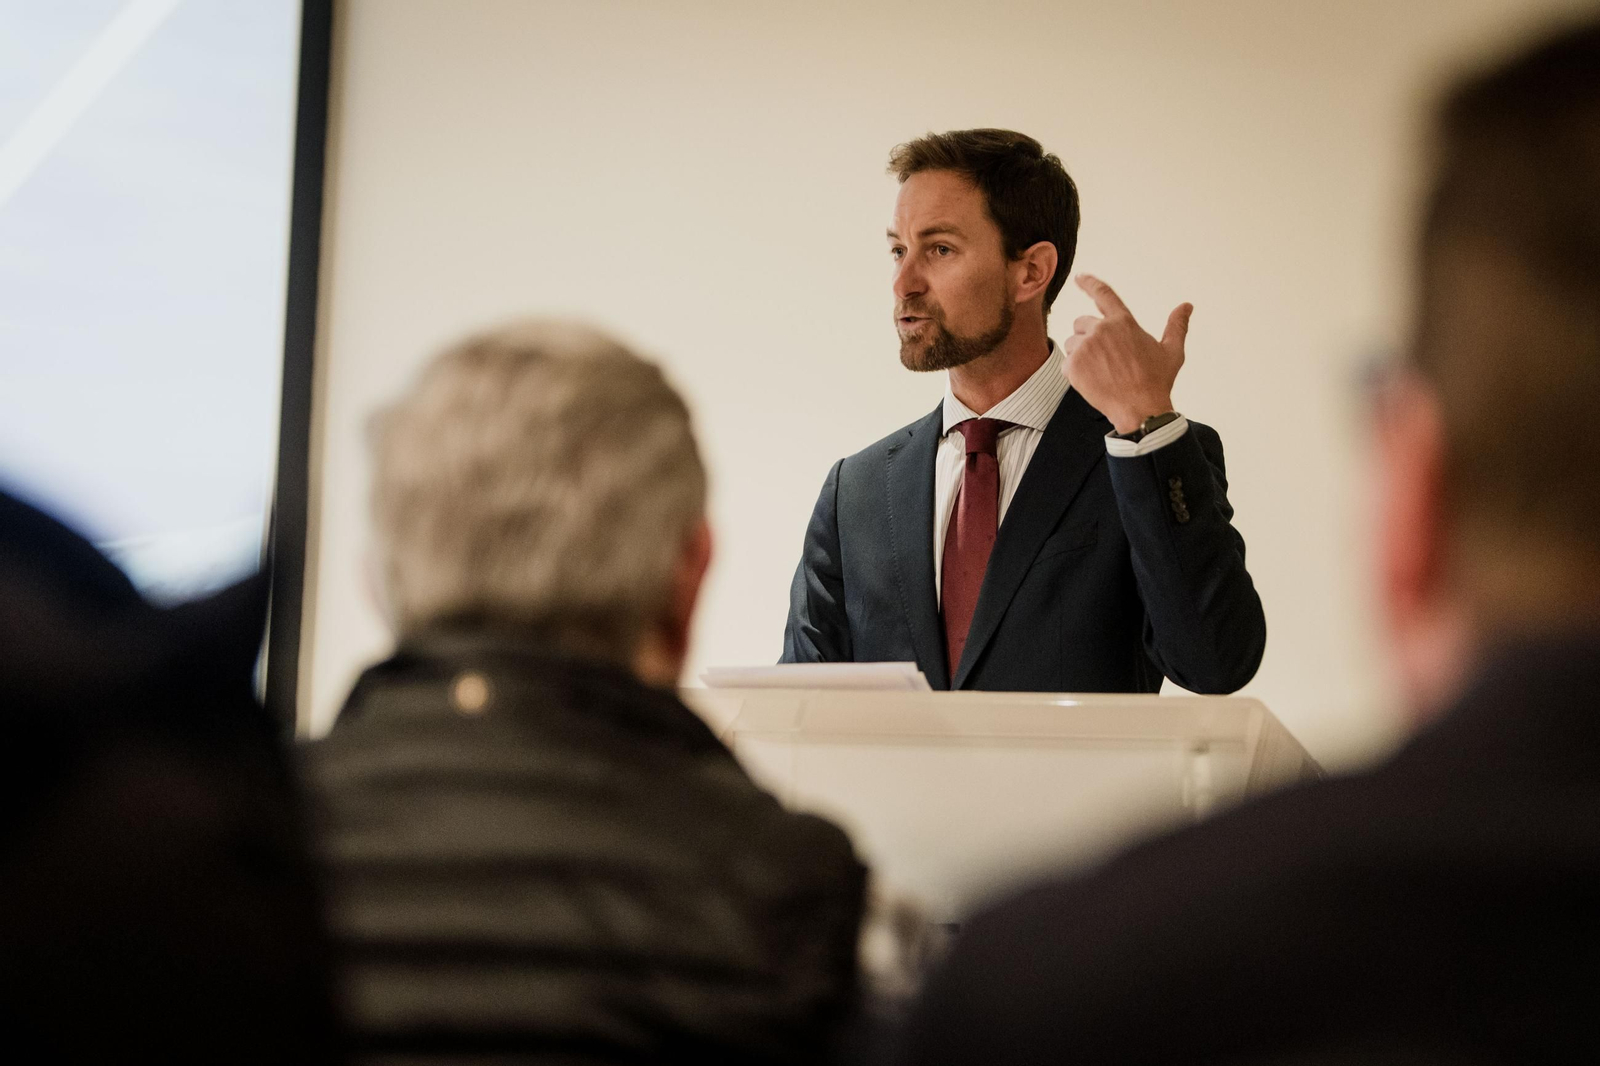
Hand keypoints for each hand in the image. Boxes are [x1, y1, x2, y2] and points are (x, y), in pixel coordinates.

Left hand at [1061, 274, 1190, 434]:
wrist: (1140, 409)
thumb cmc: (1157, 381)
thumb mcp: (1172, 351)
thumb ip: (1176, 325)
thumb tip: (1187, 306)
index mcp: (1123, 322)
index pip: (1104, 294)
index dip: (1090, 283)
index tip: (1080, 277)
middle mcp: (1102, 329)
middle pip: (1081, 323)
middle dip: (1089, 337)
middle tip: (1105, 359)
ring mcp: (1085, 347)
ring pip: (1072, 343)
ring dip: (1081, 354)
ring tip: (1100, 371)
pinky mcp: (1073, 365)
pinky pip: (1066, 363)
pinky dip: (1075, 372)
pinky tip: (1092, 381)